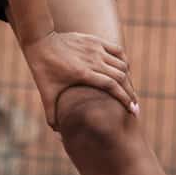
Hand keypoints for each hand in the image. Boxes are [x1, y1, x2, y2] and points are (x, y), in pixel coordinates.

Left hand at [21, 31, 138, 129]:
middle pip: (121, 76)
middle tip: (135, 106)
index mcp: (83, 73)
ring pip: (121, 63)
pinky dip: (124, 62)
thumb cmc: (43, 69)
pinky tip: (125, 71)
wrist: (40, 41)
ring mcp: (95, 48)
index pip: (112, 86)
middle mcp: (93, 59)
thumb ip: (51, 115)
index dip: (125, 99)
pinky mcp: (95, 40)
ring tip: (130, 92)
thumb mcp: (46, 93)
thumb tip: (58, 134)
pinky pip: (117, 50)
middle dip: (130, 93)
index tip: (132, 110)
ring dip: (129, 78)